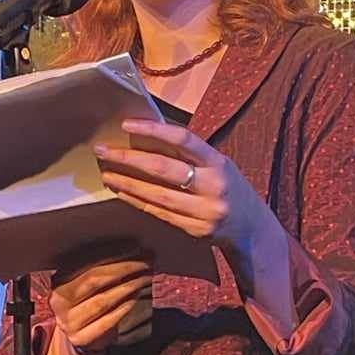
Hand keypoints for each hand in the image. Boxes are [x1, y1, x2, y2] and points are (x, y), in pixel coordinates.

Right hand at [49, 256, 153, 354]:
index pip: (85, 262)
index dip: (112, 254)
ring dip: (129, 286)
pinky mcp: (81, 338)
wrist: (78, 334)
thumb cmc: (87, 301)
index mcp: (58, 281)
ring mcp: (68, 322)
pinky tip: (136, 295)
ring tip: (146, 276)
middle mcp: (59, 301)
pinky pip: (108, 320)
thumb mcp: (87, 283)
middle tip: (146, 261)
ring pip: (103, 300)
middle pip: (94, 280)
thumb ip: (102, 268)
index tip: (135, 247)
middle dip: (124, 268)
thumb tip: (132, 250)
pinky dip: (125, 306)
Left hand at [95, 122, 269, 260]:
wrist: (252, 228)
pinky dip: (137, 200)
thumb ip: (190, 155)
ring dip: (127, 182)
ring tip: (106, 173)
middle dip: (129, 159)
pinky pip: (158, 213)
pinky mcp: (194, 230)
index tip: (126, 124)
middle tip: (102, 150)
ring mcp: (203, 211)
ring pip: (157, 195)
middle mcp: (212, 186)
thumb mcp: (218, 165)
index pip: (183, 140)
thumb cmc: (229, 188)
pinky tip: (121, 191)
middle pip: (164, 170)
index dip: (153, 130)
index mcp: (218, 163)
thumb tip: (147, 137)